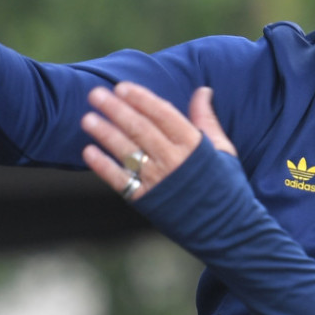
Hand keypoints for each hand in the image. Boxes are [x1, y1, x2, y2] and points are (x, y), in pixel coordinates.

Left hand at [81, 83, 235, 199]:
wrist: (226, 227)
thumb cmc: (225, 185)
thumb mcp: (222, 148)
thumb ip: (206, 119)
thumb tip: (202, 90)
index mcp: (193, 144)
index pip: (162, 114)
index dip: (141, 99)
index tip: (122, 87)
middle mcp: (173, 160)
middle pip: (140, 129)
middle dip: (116, 110)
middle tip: (95, 94)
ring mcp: (158, 181)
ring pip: (127, 151)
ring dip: (105, 134)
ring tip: (88, 119)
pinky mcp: (147, 200)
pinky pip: (121, 180)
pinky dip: (103, 166)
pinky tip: (89, 152)